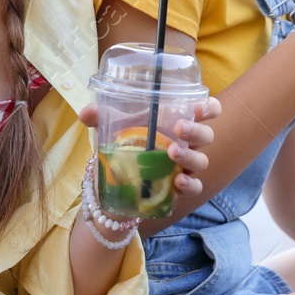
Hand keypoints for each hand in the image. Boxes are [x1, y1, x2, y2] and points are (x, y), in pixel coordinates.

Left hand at [78, 97, 221, 198]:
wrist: (117, 177)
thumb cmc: (127, 140)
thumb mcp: (114, 125)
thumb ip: (101, 115)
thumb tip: (85, 113)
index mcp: (178, 120)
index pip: (206, 110)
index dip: (209, 107)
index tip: (198, 107)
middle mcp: (187, 142)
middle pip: (206, 135)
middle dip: (196, 131)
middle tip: (179, 128)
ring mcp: (185, 166)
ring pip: (201, 161)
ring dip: (190, 156)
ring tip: (172, 152)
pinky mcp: (179, 188)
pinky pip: (194, 187)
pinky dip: (189, 185)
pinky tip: (178, 182)